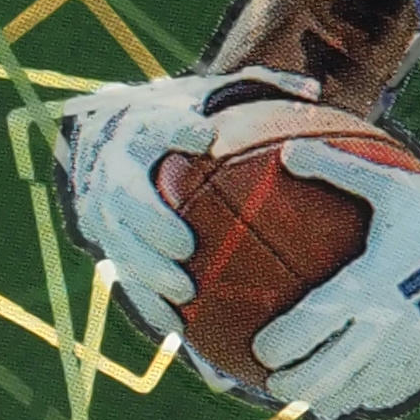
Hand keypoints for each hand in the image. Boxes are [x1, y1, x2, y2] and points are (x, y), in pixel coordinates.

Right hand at [59, 67, 315, 340]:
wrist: (110, 138)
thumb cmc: (181, 117)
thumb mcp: (212, 96)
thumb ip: (260, 90)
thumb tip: (312, 91)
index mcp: (144, 127)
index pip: (156, 125)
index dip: (176, 130)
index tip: (206, 139)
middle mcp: (117, 169)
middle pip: (127, 197)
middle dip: (152, 222)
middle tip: (186, 245)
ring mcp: (106, 211)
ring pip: (119, 244)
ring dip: (148, 272)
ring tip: (185, 293)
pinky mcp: (107, 244)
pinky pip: (124, 278)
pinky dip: (148, 303)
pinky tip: (180, 329)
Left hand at [257, 144, 419, 419]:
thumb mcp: (393, 186)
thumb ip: (337, 170)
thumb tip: (289, 151)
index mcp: (367, 286)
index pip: (304, 331)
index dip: (273, 349)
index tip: (258, 348)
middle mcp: (385, 328)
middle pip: (321, 379)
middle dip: (289, 387)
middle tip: (272, 383)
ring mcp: (413, 352)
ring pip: (355, 396)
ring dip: (326, 400)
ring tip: (309, 395)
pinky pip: (392, 393)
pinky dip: (366, 396)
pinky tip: (356, 391)